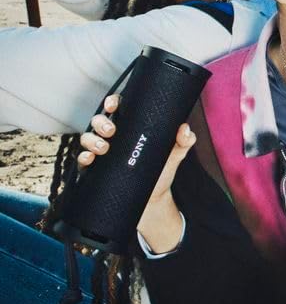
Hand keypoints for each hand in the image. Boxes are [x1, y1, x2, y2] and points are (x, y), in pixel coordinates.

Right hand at [78, 93, 194, 248]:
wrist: (153, 200)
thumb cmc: (162, 171)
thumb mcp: (175, 154)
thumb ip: (185, 141)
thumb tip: (184, 129)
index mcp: (132, 128)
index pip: (119, 109)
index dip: (113, 102)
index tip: (114, 105)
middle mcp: (115, 138)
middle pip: (100, 121)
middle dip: (101, 122)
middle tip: (112, 130)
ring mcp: (103, 153)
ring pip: (88, 138)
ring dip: (91, 140)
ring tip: (104, 148)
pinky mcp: (95, 170)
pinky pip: (82, 160)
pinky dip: (83, 157)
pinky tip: (90, 159)